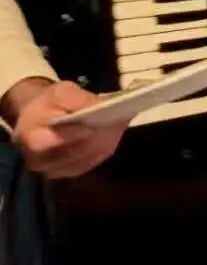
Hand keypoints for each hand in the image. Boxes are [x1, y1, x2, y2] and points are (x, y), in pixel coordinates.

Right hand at [10, 80, 127, 178]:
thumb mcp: (62, 92)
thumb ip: (79, 100)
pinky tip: (112, 136)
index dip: (74, 135)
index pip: (51, 142)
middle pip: (71, 154)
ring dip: (103, 145)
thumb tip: (102, 106)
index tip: (95, 125)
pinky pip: (88, 164)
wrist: (40, 116)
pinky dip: (102, 150)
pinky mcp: (66, 172)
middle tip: (117, 125)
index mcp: (30, 136)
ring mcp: (52, 170)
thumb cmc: (50, 102)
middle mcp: (37, 160)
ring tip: (118, 128)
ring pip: (83, 161)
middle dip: (96, 139)